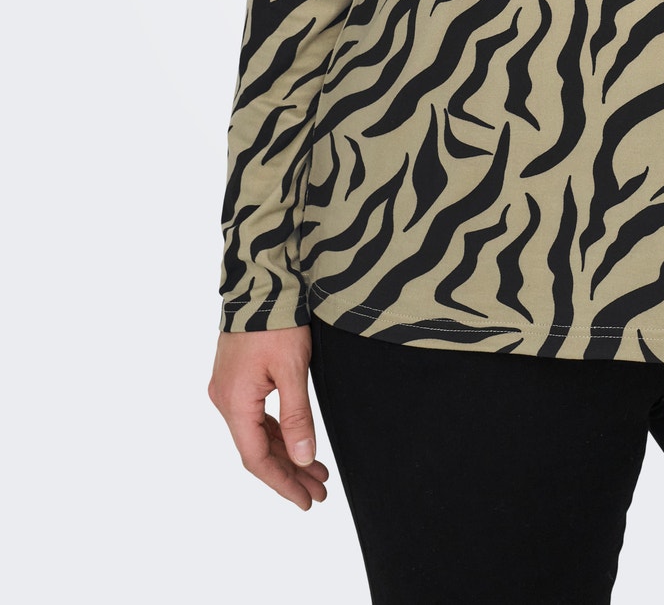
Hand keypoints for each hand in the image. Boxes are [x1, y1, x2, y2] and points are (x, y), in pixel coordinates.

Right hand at [208, 326, 329, 510]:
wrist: (260, 283)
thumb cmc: (277, 322)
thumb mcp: (292, 370)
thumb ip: (297, 417)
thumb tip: (304, 458)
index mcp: (235, 402)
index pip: (257, 459)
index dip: (282, 483)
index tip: (306, 501)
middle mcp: (225, 400)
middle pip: (257, 449)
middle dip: (289, 472)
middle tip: (319, 491)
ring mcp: (228, 389)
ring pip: (257, 434)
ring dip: (285, 452)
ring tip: (316, 471)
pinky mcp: (236, 378)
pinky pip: (255, 416)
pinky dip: (276, 432)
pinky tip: (295, 442)